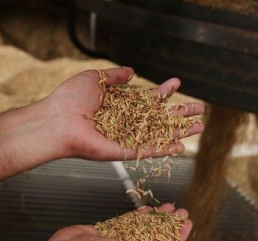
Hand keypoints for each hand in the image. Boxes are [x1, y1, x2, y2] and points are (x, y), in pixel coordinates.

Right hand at [25, 204, 201, 240]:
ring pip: (144, 229)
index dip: (181, 236)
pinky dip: (137, 216)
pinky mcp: (106, 234)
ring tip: (168, 206)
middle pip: (159, 238)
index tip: (189, 221)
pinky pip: (127, 224)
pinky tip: (145, 209)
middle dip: (171, 224)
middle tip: (181, 210)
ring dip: (157, 218)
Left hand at [38, 67, 204, 160]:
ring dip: (179, 132)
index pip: (148, 98)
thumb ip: (115, 75)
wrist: (58, 120)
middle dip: (180, 113)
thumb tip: (132, 71)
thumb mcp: (95, 78)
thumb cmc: (70, 99)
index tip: (177, 83)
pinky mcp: (123, 151)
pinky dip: (164, 150)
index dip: (163, 91)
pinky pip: (147, 151)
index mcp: (120, 104)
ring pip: (159, 135)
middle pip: (160, 117)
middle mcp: (126, 122)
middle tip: (199, 110)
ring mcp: (126, 137)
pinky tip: (180, 147)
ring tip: (199, 128)